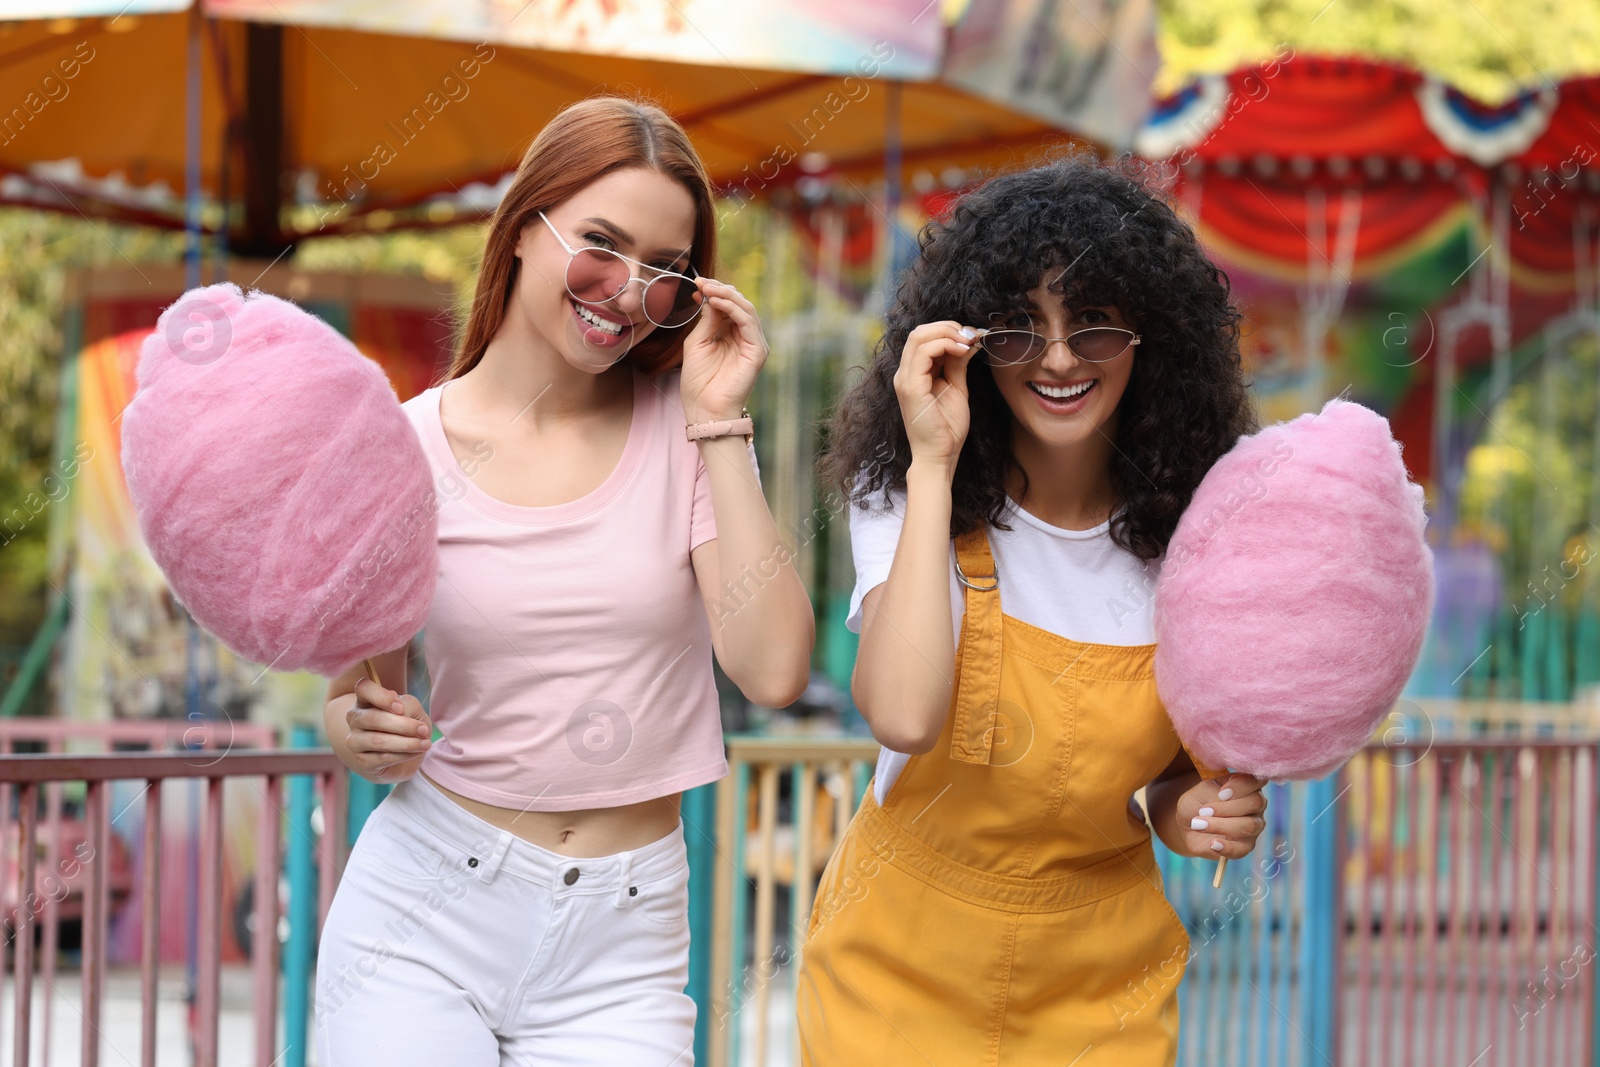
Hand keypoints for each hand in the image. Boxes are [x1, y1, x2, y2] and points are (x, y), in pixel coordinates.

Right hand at [345, 678, 432, 782]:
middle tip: (424, 730)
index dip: (381, 697)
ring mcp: (355, 741)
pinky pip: (382, 758)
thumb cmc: (409, 727)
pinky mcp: (362, 761)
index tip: (401, 708)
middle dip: (404, 725)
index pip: (363, 688)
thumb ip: (407, 705)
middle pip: (373, 718)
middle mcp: (355, 719)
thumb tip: (399, 710)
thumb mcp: (414, 711)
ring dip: (406, 743)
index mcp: (366, 700)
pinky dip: (403, 756)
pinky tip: (415, 753)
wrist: (408, 756)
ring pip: (378, 741)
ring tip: (425, 744)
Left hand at [679, 278, 765, 423]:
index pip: (729, 306)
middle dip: (720, 289)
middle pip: (740, 303)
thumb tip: (709, 296)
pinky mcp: (757, 351)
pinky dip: (733, 308)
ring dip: (726, 295)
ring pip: (746, 309)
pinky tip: (716, 302)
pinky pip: (748, 322)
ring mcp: (753, 344)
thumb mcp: (697, 343)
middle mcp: (745, 338)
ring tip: (708, 289)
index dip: (715, 292)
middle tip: (702, 283)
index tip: (697, 284)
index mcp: (731, 335)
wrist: (704, 409)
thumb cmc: (698, 382)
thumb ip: (707, 321)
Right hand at [893, 321, 978, 471]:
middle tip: (971, 335)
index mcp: (914, 374)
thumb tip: (969, 342)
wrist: (940, 456)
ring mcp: (905, 380)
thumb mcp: (956, 388)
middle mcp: (905, 374)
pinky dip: (944, 345)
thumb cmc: (946, 429)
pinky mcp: (911, 387)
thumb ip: (957, 364)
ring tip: (968, 342)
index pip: (924, 338)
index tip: (973, 336)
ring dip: (947, 333)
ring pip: (919, 337)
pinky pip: (923, 353)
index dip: (948, 330)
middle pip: (919, 332)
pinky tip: (962, 350)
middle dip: (948, 327)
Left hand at [1177, 773, 1267, 859]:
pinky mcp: (1245, 846)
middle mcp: (1256, 806)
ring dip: (1222, 825)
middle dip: (1228, 807)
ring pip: (1250, 826)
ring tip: (1199, 825)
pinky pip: (1243, 849)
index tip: (1220, 793)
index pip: (1256, 781)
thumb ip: (1216, 791)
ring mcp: (1254, 826)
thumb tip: (1226, 800)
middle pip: (1256, 803)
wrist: (1188, 825)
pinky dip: (1227, 847)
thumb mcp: (1202, 790)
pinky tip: (1213, 843)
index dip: (1240, 786)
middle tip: (1204, 810)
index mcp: (1247, 786)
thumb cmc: (1197, 803)